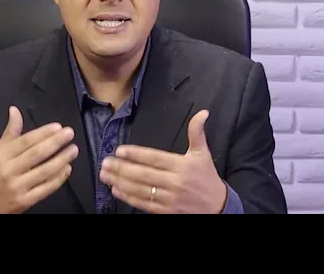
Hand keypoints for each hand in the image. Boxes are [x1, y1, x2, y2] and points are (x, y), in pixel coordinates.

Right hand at [0, 106, 77, 213]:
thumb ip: (10, 133)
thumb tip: (14, 110)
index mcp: (1, 156)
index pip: (25, 142)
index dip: (43, 133)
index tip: (58, 126)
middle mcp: (9, 171)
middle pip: (36, 154)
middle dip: (55, 143)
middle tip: (70, 133)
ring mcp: (17, 187)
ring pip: (44, 171)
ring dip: (61, 159)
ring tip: (73, 149)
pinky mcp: (25, 202)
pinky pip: (45, 188)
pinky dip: (58, 178)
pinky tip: (67, 168)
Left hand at [99, 109, 226, 213]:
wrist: (218, 207)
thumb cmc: (207, 177)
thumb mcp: (203, 153)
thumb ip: (197, 133)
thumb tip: (202, 113)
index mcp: (181, 165)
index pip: (154, 158)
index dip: (136, 154)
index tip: (119, 151)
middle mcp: (174, 182)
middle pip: (143, 174)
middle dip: (122, 168)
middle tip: (105, 162)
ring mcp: (169, 198)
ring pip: (140, 189)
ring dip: (120, 182)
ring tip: (105, 175)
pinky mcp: (166, 211)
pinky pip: (144, 204)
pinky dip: (128, 197)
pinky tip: (116, 190)